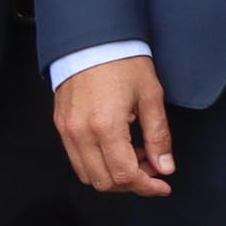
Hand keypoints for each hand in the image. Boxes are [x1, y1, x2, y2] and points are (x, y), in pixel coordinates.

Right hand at [57, 54, 176, 194]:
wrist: (92, 38)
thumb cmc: (123, 62)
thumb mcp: (151, 96)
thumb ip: (158, 136)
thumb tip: (164, 168)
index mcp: (106, 127)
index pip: (125, 176)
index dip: (146, 186)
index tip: (163, 186)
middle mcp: (81, 133)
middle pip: (104, 182)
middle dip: (131, 184)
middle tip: (152, 169)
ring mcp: (67, 131)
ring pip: (88, 175)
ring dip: (113, 176)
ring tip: (136, 156)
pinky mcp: (60, 125)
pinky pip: (77, 159)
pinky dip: (98, 163)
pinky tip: (117, 147)